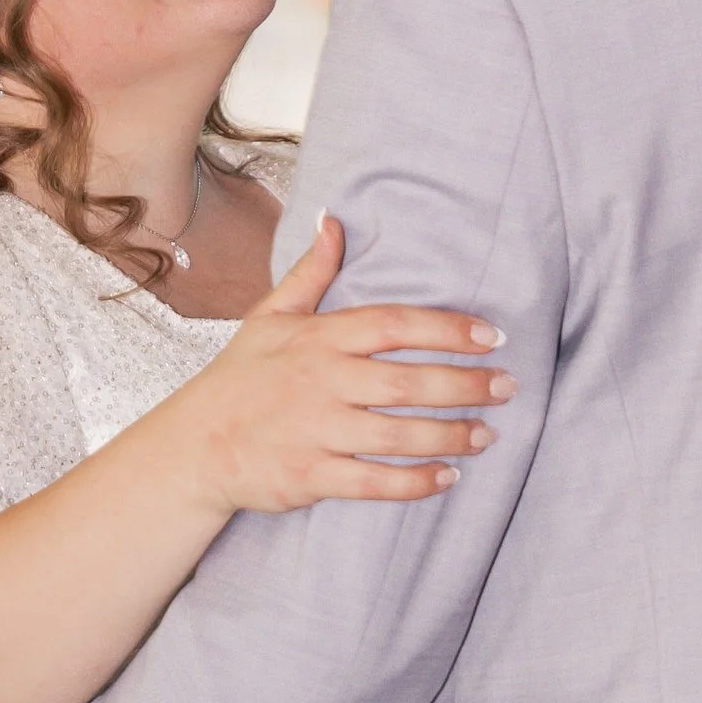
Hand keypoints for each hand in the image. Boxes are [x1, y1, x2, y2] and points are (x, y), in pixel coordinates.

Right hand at [172, 218, 512, 517]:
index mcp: (318, 339)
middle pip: (407, 381)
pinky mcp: (311, 477)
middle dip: (465, 385)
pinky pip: (374, 482)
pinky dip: (415, 482)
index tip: (491, 336)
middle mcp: (320, 382)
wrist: (193, 446)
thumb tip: (335, 220)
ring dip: (450, 435)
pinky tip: (446, 477)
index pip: (394, 325)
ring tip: (487, 434)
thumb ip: (312, 273)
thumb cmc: (240, 378)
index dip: (448, 329)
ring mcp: (316, 431)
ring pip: (398, 434)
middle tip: (507, 387)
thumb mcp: (270, 316)